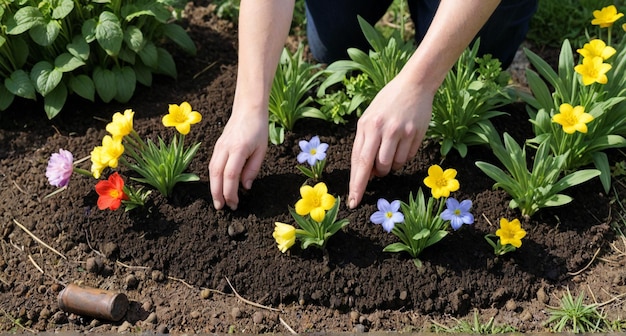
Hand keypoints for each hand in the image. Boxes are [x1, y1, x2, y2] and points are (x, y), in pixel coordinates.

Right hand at [209, 110, 267, 209]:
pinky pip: (213, 164)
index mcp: (238, 149)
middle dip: (217, 193)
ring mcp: (219, 147)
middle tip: (221, 208)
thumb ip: (253, 169)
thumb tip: (245, 187)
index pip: (230, 175)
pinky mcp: (217, 147)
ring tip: (218, 201)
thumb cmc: (258, 129)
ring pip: (211, 170)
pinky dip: (214, 178)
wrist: (248, 110)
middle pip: (216, 175)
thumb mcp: (262, 150)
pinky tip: (218, 186)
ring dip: (213, 187)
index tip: (234, 204)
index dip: (230, 192)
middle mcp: (225, 148)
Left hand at [348, 75, 432, 208]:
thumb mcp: (369, 118)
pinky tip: (403, 143)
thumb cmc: (387, 103)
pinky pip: (407, 158)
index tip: (353, 201)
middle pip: (377, 166)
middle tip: (378, 170)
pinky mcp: (417, 134)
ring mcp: (401, 131)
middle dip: (376, 176)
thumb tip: (366, 172)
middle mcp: (383, 129)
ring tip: (391, 150)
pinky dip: (403, 157)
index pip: (360, 161)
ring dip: (390, 166)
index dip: (357, 184)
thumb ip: (364, 143)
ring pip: (393, 165)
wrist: (414, 84)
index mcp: (368, 125)